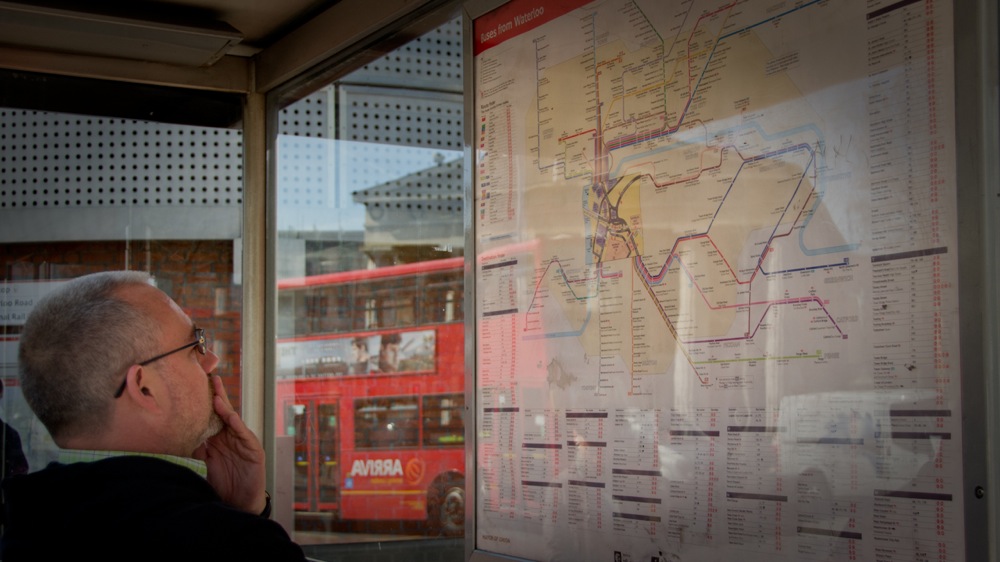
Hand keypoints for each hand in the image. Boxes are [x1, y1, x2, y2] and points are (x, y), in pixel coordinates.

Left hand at [192, 375, 267, 513]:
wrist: (240, 503)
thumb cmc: (223, 484)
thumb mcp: (204, 465)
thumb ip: (195, 450)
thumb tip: (174, 438)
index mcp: (218, 439)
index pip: (210, 416)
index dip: (204, 403)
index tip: (193, 387)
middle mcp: (230, 437)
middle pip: (223, 412)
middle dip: (217, 395)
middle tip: (210, 378)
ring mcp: (243, 442)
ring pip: (233, 420)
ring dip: (225, 407)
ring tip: (216, 394)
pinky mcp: (254, 450)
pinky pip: (244, 434)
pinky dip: (236, 424)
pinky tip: (229, 416)